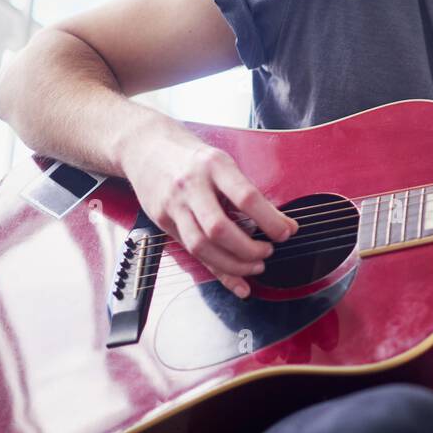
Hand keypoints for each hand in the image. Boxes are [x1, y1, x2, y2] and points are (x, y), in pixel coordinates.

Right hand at [122, 128, 297, 297]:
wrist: (146, 148)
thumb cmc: (193, 158)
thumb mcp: (224, 164)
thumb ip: (250, 194)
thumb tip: (285, 225)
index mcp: (214, 166)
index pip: (245, 197)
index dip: (269, 220)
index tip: (286, 232)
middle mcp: (191, 186)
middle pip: (219, 228)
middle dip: (248, 249)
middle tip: (268, 252)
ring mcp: (173, 205)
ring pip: (201, 246)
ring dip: (233, 264)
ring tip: (256, 266)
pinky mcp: (162, 222)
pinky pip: (192, 253)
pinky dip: (217, 272)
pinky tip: (236, 284)